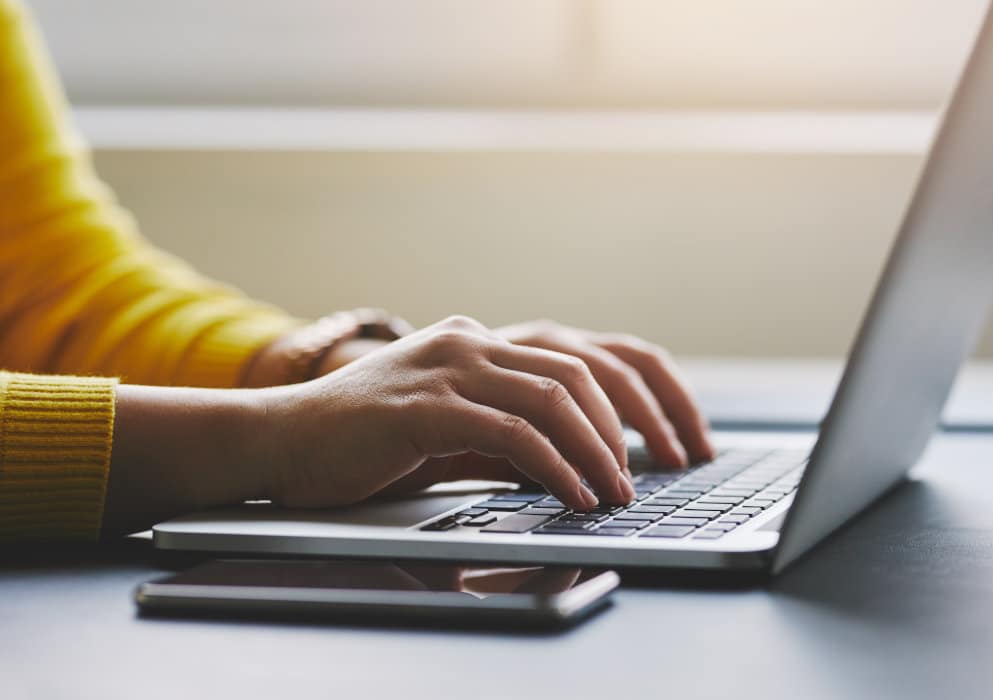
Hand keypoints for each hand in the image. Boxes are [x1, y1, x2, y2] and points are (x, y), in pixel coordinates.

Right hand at [262, 316, 634, 510]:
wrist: (277, 440)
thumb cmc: (358, 442)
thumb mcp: (447, 433)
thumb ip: (504, 440)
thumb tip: (567, 467)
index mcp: (474, 340)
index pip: (571, 360)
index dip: (617, 405)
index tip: (639, 451)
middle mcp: (467, 342)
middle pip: (575, 374)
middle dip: (619, 430)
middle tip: (632, 480)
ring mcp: (445, 369)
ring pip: (552, 400)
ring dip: (595, 452)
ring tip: (613, 493)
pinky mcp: (426, 407)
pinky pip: (513, 435)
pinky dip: (555, 468)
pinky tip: (572, 495)